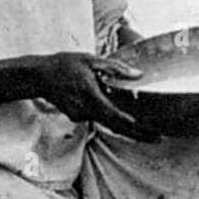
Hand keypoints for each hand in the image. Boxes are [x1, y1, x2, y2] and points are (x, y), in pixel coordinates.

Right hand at [31, 52, 155, 141]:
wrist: (39, 76)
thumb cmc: (65, 64)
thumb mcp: (91, 60)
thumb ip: (115, 68)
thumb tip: (138, 75)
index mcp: (92, 96)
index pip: (116, 116)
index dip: (134, 126)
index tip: (150, 131)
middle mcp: (86, 110)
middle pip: (116, 126)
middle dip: (138, 134)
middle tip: (159, 138)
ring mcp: (80, 116)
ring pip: (107, 122)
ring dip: (126, 126)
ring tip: (148, 130)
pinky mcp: (77, 116)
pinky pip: (97, 117)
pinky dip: (110, 117)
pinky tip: (121, 113)